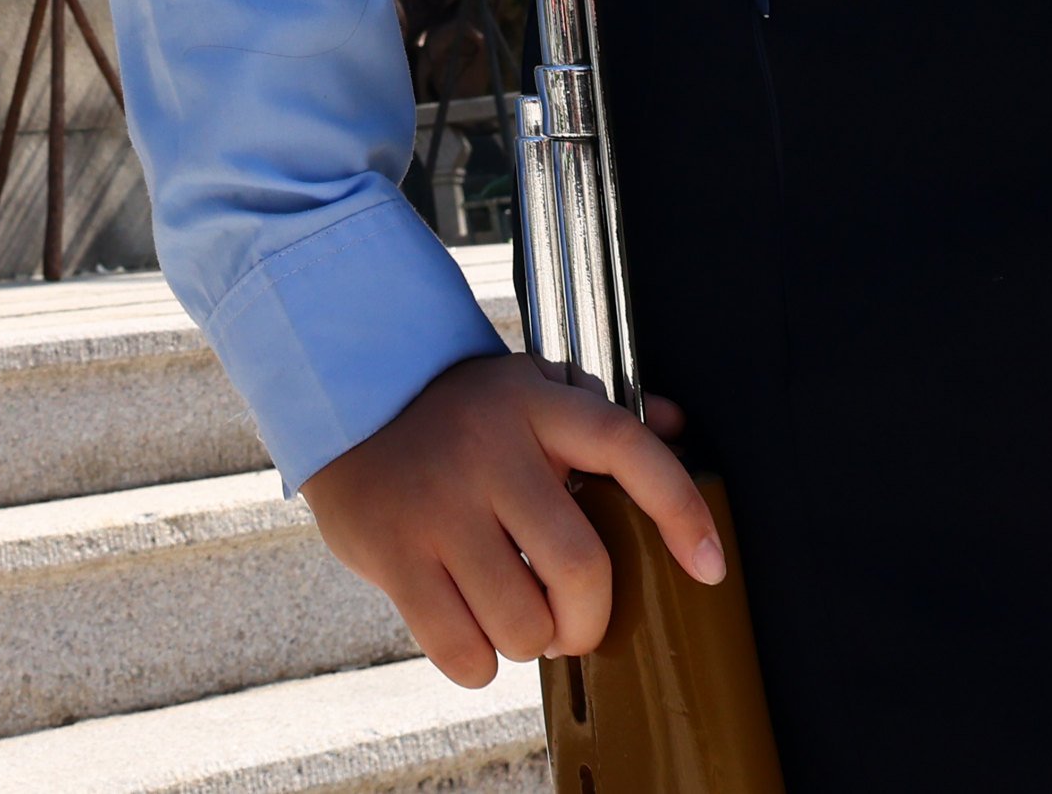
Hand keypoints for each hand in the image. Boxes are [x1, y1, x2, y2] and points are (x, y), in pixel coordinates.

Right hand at [296, 352, 723, 688]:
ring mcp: (438, 504)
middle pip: (579, 565)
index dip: (680, 511)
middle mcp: (489, 450)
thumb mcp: (525, 388)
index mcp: (534, 404)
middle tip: (573, 623)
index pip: (627, 448)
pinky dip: (479, 664)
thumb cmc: (454, 413)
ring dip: (531, 641)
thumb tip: (680, 423)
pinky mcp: (393, 552)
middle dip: (588, 619)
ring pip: (521, 619)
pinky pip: (459, 647)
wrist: (342, 401)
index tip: (709, 568)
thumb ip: (599, 411)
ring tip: (515, 618)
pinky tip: (473, 635)